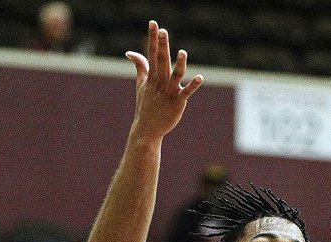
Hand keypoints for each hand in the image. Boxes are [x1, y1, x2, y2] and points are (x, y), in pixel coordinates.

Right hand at [126, 21, 202, 141]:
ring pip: (175, 75)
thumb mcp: (141, 84)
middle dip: (162, 46)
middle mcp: (160, 82)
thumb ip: (139, 66)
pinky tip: (200, 77)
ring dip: (179, 64)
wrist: (147, 130)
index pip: (152, 54)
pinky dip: (193, 85)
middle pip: (162, 61)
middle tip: (163, 31)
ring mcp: (169, 92)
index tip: (154, 23)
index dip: (153, 38)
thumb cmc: (145, 106)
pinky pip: (186, 92)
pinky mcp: (178, 102)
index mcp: (152, 76)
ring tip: (182, 52)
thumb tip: (130, 52)